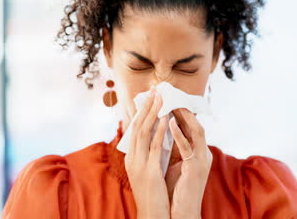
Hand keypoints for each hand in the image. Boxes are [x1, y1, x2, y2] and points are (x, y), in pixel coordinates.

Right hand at [125, 87, 169, 218]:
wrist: (151, 215)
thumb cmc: (152, 194)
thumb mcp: (148, 171)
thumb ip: (149, 155)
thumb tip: (156, 138)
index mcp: (132, 157)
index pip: (135, 129)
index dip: (142, 112)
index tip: (149, 97)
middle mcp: (132, 158)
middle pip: (138, 126)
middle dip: (146, 107)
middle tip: (154, 89)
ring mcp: (139, 164)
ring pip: (144, 132)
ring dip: (152, 113)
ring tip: (160, 97)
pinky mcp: (149, 171)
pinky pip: (154, 147)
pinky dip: (159, 131)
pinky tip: (164, 119)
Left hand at [168, 108, 212, 218]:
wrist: (182, 211)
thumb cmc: (176, 189)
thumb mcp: (174, 163)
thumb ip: (171, 147)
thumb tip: (161, 129)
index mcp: (198, 152)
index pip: (191, 126)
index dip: (181, 111)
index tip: (168, 98)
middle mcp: (203, 153)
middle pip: (196, 124)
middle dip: (184, 108)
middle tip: (171, 94)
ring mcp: (202, 160)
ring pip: (197, 131)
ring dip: (184, 116)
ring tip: (172, 102)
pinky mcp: (196, 168)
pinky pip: (188, 147)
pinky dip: (179, 134)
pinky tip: (170, 123)